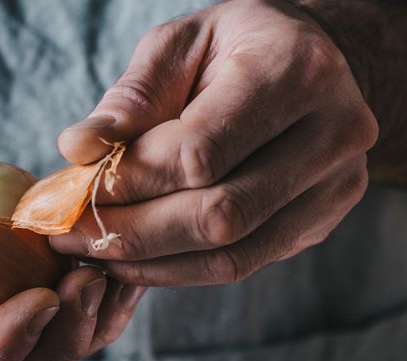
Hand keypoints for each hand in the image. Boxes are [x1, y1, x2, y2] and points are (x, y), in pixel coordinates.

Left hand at [55, 0, 376, 285]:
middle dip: (133, 231)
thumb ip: (131, 96)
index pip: (200, 152)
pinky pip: (241, 265)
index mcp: (296, 69)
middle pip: (220, 213)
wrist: (318, 64)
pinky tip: (134, 260)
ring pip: (231, 253)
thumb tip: (77, 149)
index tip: (74, 191)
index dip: (131, 181)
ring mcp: (336, 186)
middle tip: (69, 235)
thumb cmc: (235, 47)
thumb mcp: (181, 44)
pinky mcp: (321, 223)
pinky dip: (177, 270)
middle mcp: (334, 131)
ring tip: (92, 251)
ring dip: (149, 262)